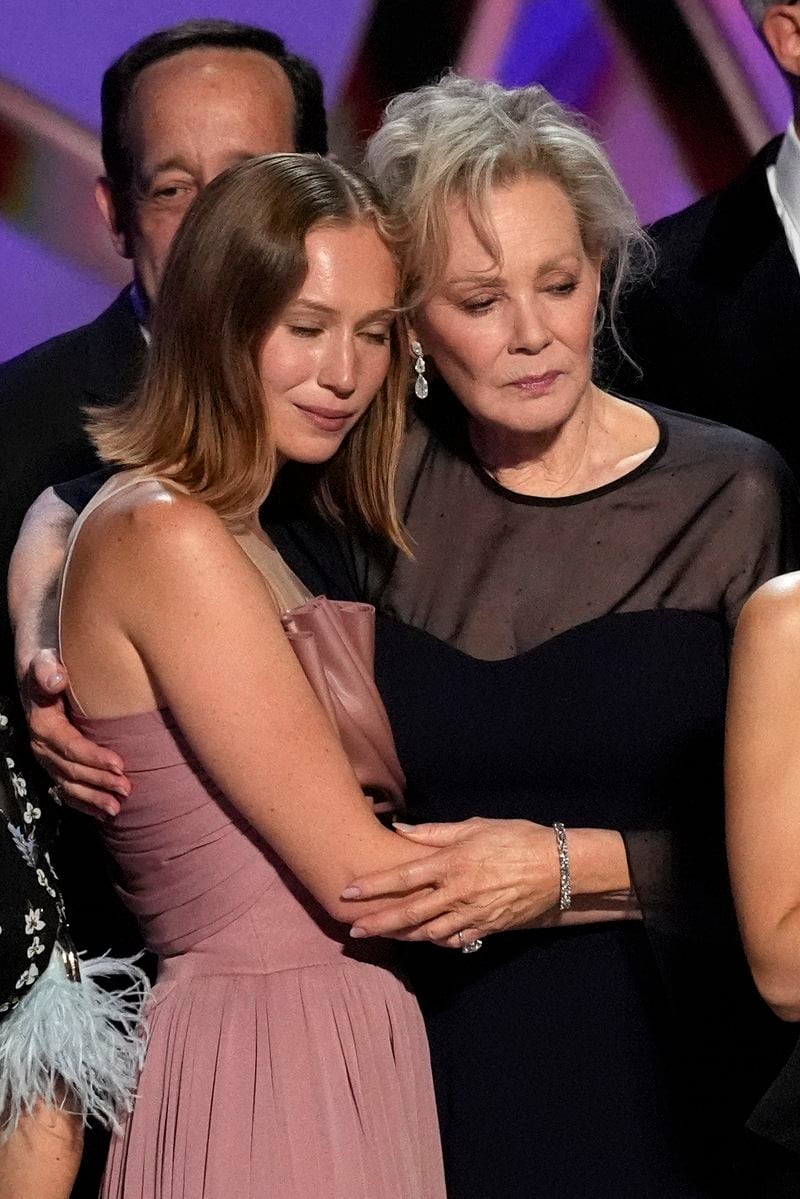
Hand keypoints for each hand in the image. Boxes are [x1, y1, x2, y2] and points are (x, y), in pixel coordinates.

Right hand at [21, 649, 128, 817]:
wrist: (39, 676)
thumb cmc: (49, 668)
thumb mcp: (43, 664)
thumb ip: (47, 671)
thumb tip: (57, 680)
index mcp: (43, 725)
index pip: (70, 746)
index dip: (94, 757)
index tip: (120, 764)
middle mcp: (42, 747)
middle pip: (72, 770)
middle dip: (99, 781)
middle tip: (127, 788)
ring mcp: (47, 760)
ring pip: (69, 785)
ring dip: (93, 798)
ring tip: (116, 808)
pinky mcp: (54, 766)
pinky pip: (66, 790)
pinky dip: (84, 804)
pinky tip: (103, 814)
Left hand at [344, 816, 560, 948]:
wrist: (558, 866)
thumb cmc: (516, 838)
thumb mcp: (474, 826)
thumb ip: (434, 832)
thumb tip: (399, 829)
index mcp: (452, 863)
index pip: (403, 879)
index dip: (373, 887)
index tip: (349, 893)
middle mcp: (458, 892)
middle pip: (409, 914)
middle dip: (378, 924)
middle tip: (354, 931)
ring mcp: (473, 914)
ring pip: (429, 932)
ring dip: (402, 937)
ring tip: (382, 937)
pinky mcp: (488, 927)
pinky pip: (456, 941)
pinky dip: (437, 941)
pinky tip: (424, 939)